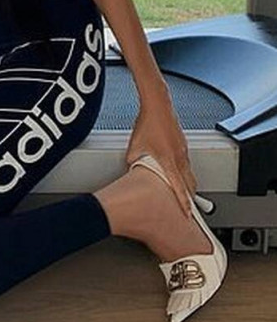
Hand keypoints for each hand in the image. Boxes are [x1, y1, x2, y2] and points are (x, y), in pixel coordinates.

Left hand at [125, 85, 197, 217]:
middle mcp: (180, 158)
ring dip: (188, 184)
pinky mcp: (183, 144)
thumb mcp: (134, 146)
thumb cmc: (147, 124)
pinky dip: (184, 171)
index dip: (184, 203)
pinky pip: (186, 163)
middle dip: (190, 197)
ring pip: (189, 173)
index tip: (188, 215)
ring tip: (184, 192)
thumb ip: (134, 161)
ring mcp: (183, 151)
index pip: (179, 188)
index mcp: (169, 161)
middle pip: (189, 184)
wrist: (158, 106)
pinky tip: (176, 170)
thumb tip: (131, 169)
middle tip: (189, 209)